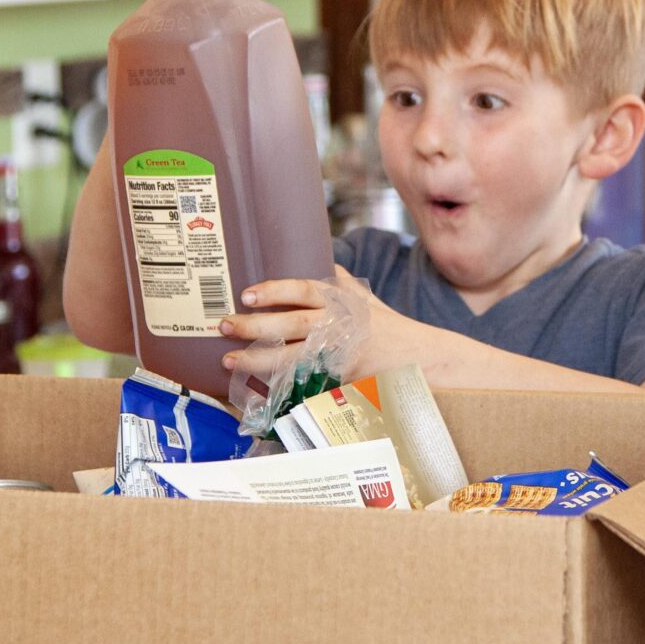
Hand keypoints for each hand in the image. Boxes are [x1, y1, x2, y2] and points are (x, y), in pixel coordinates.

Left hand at [219, 268, 418, 381]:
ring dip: (258, 359)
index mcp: (342, 301)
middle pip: (292, 325)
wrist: (420, 360)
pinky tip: (256, 386)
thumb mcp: (365, 297)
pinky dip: (279, 385)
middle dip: (255, 326)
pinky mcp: (341, 381)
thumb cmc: (388, 327)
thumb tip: (314, 257)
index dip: (275, 291)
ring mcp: (340, 355)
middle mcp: (339, 326)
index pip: (305, 290)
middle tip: (224, 324)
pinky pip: (304, 382)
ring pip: (292, 357)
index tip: (247, 294)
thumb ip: (338, 281)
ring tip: (230, 359)